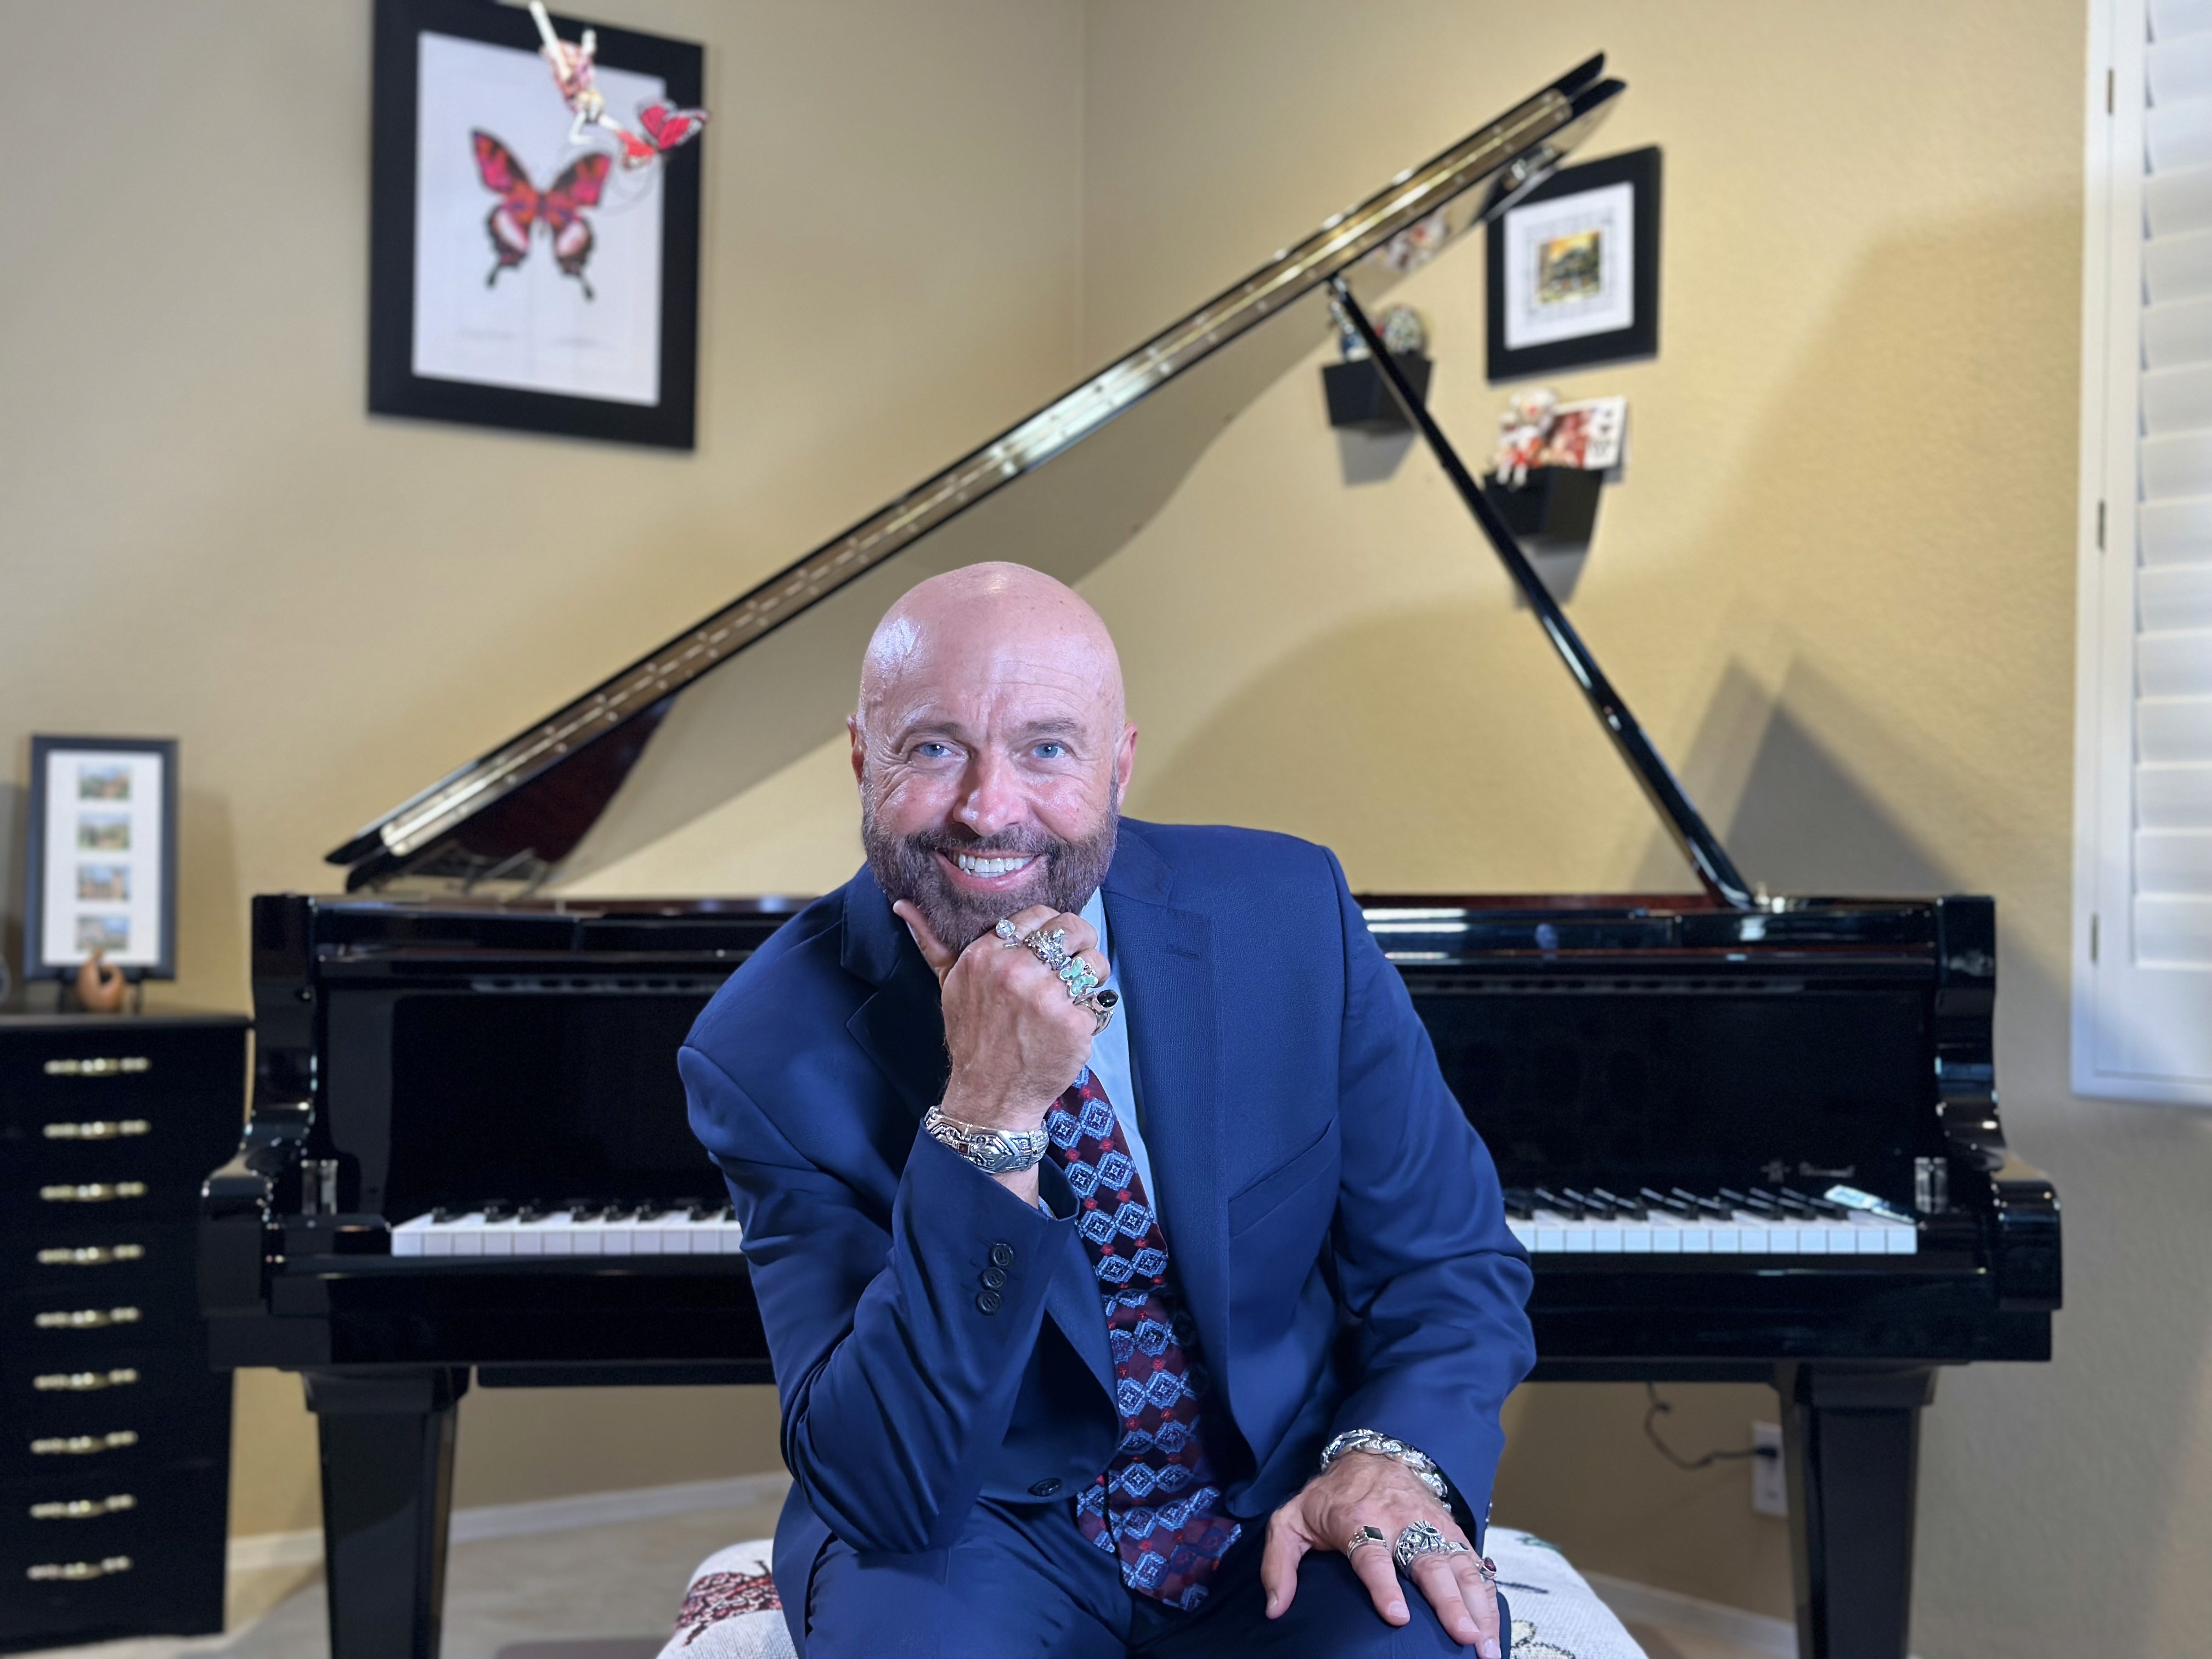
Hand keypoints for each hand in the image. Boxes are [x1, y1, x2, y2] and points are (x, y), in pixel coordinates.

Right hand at [896, 902, 1104, 1200]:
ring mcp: (1046, 996)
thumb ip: (933, 942)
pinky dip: (1092, 1012)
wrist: (989, 1096)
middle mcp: (1015, 970)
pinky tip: (1072, 1026)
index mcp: (986, 955)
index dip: (1050, 928)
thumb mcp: (949, 985)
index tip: (1050, 947)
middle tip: (1076, 962)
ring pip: (1092, 961)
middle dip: (1081, 942)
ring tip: (1076, 994)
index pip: (1038, 914)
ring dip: (1091, 976)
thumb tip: (904, 904)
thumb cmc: (973, 1037)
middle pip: (1071, 928)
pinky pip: (1098, 1000)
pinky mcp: (1073, 1023)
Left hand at [1261, 1453, 1498, 1654]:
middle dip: (1449, 1602)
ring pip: (1460, 1566)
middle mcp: (1400, 1522)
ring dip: (1478, 1606)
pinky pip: (1475, 1565)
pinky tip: (1495, 1629)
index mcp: (1357, 1520)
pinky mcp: (1452, 1531)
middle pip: (1429, 1563)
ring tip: (1487, 1646)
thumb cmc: (1330, 1497)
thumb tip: (1275, 1609)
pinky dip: (1488, 1597)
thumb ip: (1279, 1563)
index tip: (1397, 1617)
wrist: (1373, 1453)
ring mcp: (1432, 1526)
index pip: (1372, 1555)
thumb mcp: (1291, 1520)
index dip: (1384, 1586)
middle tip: (1465, 1637)